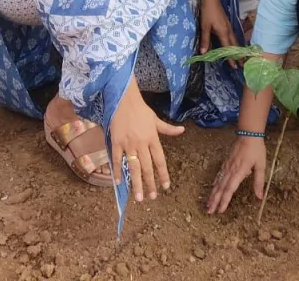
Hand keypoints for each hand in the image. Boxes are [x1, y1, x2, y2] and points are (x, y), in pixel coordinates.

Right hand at [109, 82, 184, 201]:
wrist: (124, 100)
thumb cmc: (141, 110)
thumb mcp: (156, 119)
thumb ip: (168, 129)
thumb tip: (182, 131)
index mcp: (153, 139)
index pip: (160, 160)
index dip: (163, 174)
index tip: (165, 187)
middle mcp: (142, 143)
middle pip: (147, 167)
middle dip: (150, 184)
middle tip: (151, 197)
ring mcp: (129, 144)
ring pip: (133, 167)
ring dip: (136, 183)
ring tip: (138, 197)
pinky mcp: (116, 142)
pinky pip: (117, 159)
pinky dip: (118, 171)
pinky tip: (118, 182)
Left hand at [198, 0, 237, 66]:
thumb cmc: (208, 12)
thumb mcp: (205, 26)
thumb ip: (205, 40)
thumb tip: (203, 53)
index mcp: (224, 32)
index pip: (228, 48)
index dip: (231, 58)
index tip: (235, 67)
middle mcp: (228, 30)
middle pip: (235, 45)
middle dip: (238, 55)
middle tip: (242, 65)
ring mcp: (229, 26)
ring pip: (234, 40)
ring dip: (237, 49)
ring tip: (239, 57)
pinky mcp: (227, 24)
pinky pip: (232, 36)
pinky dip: (234, 43)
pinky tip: (232, 44)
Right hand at [206, 136, 266, 213]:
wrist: (248, 134)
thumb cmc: (256, 150)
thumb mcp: (261, 166)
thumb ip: (259, 182)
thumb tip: (260, 197)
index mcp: (239, 172)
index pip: (229, 189)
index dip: (224, 201)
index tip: (220, 210)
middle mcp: (230, 170)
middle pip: (221, 188)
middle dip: (215, 200)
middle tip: (210, 211)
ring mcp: (227, 166)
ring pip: (218, 182)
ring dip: (213, 193)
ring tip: (209, 203)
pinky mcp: (226, 162)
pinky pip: (219, 175)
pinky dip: (215, 182)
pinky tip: (212, 187)